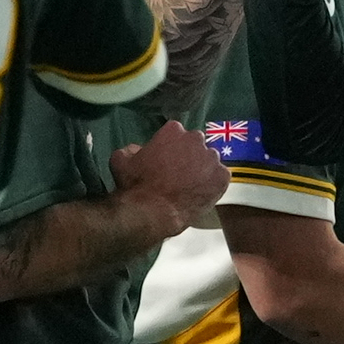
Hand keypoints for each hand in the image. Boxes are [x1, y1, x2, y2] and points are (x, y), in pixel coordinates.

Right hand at [110, 118, 228, 231]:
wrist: (153, 213)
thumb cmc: (135, 185)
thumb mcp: (121, 159)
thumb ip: (132, 149)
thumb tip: (139, 149)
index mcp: (173, 130)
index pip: (176, 133)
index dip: (170, 147)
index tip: (166, 159)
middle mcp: (196, 139)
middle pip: (195, 144)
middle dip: (189, 155)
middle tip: (179, 173)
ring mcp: (212, 158)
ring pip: (209, 161)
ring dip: (202, 169)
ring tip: (190, 186)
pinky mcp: (222, 177)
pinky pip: (220, 177)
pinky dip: (213, 184)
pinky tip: (200, 193)